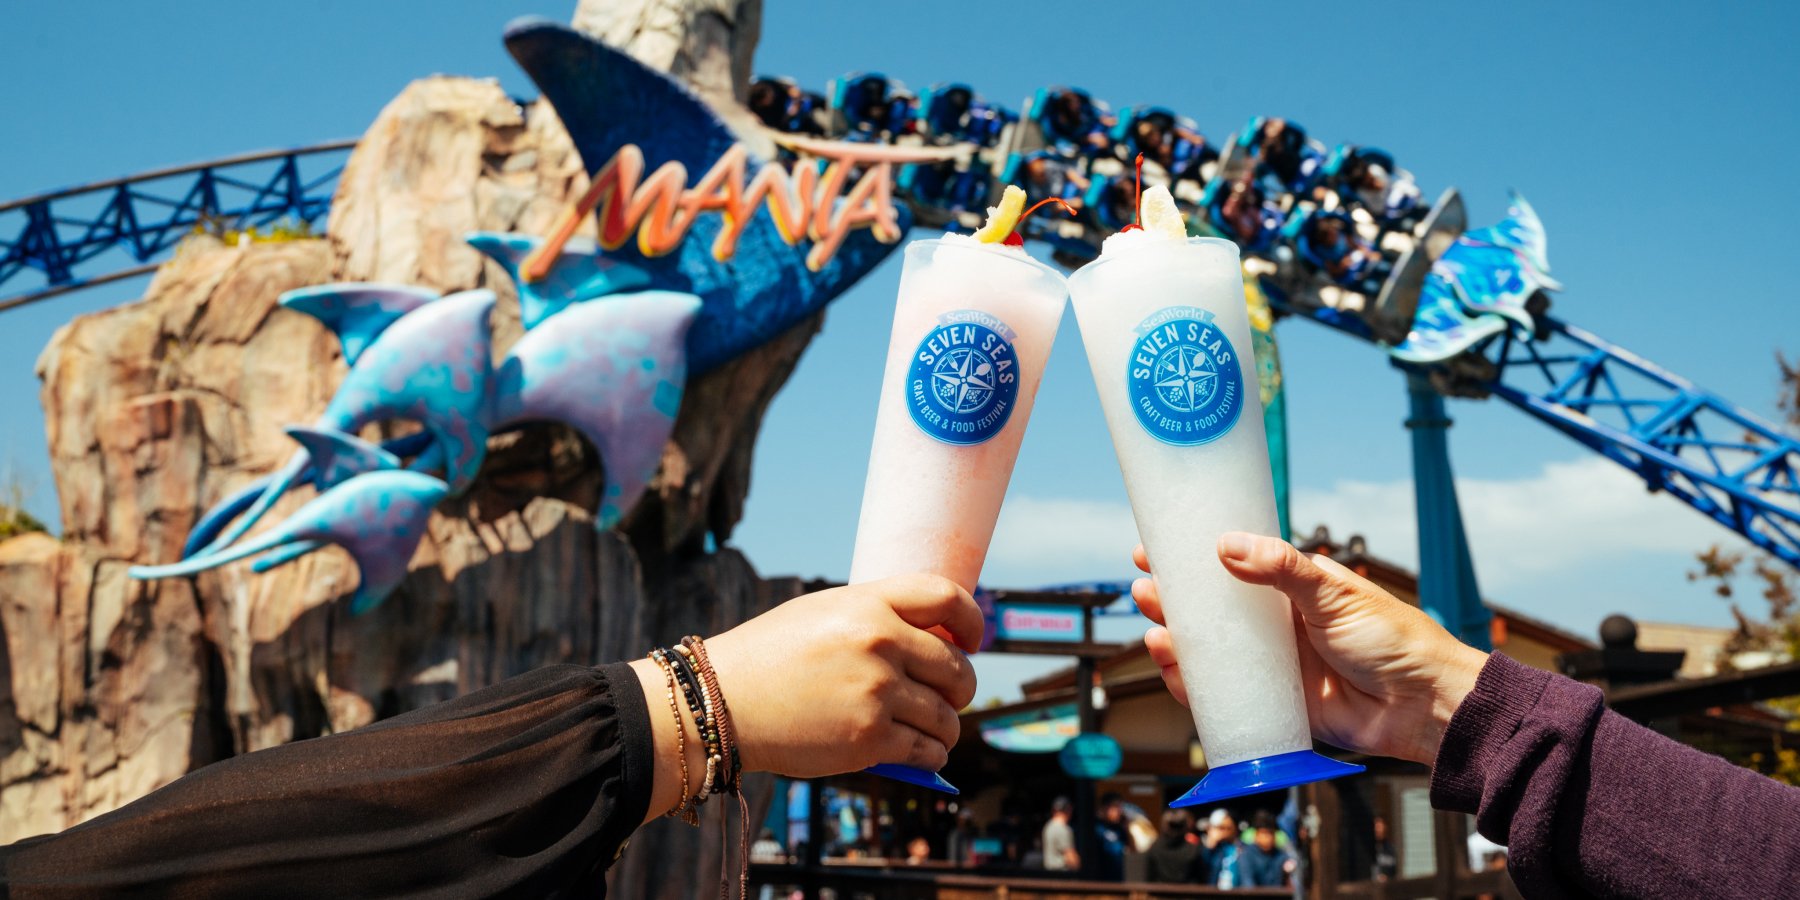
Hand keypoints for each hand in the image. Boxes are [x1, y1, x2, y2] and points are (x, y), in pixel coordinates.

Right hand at [632, 574, 980, 821]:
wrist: (721, 702)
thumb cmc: (771, 656)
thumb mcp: (824, 612)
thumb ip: (877, 617)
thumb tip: (934, 639)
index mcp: (870, 603)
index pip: (948, 598)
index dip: (973, 621)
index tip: (973, 641)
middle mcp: (880, 643)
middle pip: (958, 669)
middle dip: (961, 688)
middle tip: (948, 697)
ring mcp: (877, 693)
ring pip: (948, 717)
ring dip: (945, 728)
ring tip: (933, 730)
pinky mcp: (870, 740)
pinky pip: (928, 750)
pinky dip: (931, 754)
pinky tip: (919, 752)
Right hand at [1131, 532, 1486, 764]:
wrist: (1424, 706)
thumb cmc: (1393, 640)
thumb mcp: (1334, 593)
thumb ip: (1281, 568)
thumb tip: (1228, 545)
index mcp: (1292, 588)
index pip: (1232, 565)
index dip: (1193, 557)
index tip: (1157, 547)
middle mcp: (1277, 624)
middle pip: (1212, 609)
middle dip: (1174, 599)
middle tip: (1145, 588)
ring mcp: (1273, 664)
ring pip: (1211, 651)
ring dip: (1176, 640)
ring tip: (1155, 629)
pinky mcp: (1274, 703)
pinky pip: (1224, 695)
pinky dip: (1193, 686)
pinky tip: (1173, 671)